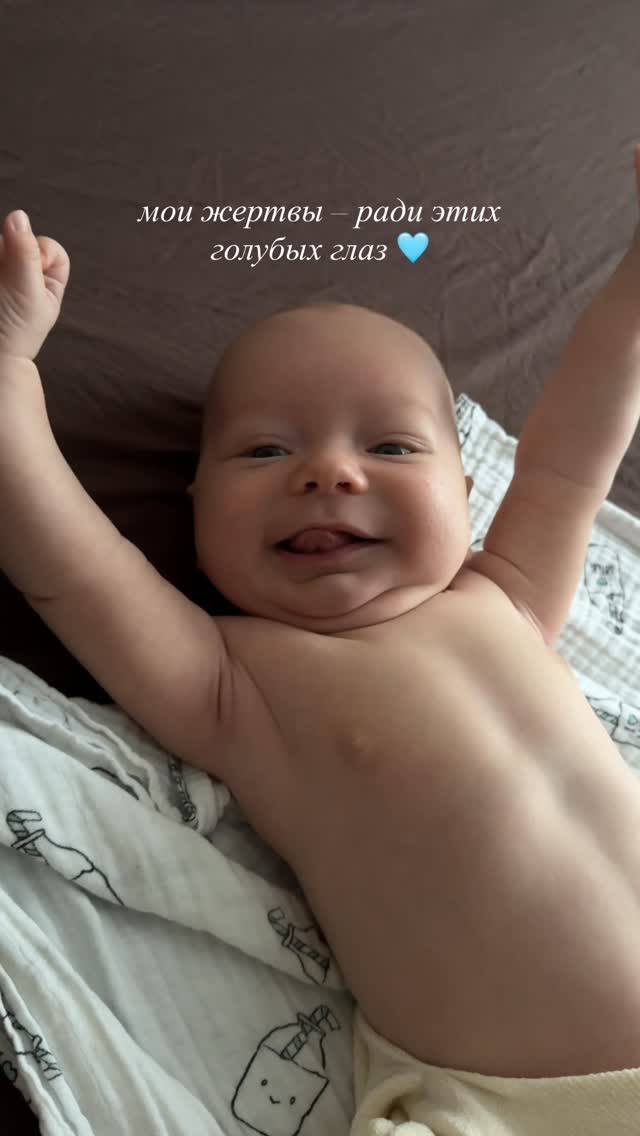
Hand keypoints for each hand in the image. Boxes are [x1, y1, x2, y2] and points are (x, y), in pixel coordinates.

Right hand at [0, 210, 69, 360]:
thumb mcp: (28, 293)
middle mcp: (23, 274)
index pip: (50, 249)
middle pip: (17, 240)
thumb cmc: (13, 331)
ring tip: (0, 284)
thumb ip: (25, 255)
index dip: (42, 250)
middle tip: (4, 278)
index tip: (34, 265)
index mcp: (47, 283)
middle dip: (9, 251)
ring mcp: (2, 273)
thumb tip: (18, 216)